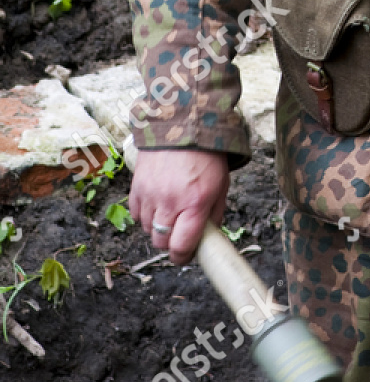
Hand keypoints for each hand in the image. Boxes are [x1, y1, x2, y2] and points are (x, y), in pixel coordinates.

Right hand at [130, 148, 229, 265]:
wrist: (183, 124)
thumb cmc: (206, 156)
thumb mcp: (221, 186)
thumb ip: (215, 214)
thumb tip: (208, 237)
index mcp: (195, 204)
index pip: (181, 246)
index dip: (183, 256)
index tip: (185, 255)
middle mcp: (170, 202)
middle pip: (161, 241)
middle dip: (170, 242)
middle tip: (179, 232)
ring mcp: (150, 194)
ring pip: (147, 229)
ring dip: (157, 227)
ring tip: (170, 212)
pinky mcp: (136, 186)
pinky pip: (135, 214)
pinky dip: (144, 214)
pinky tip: (156, 203)